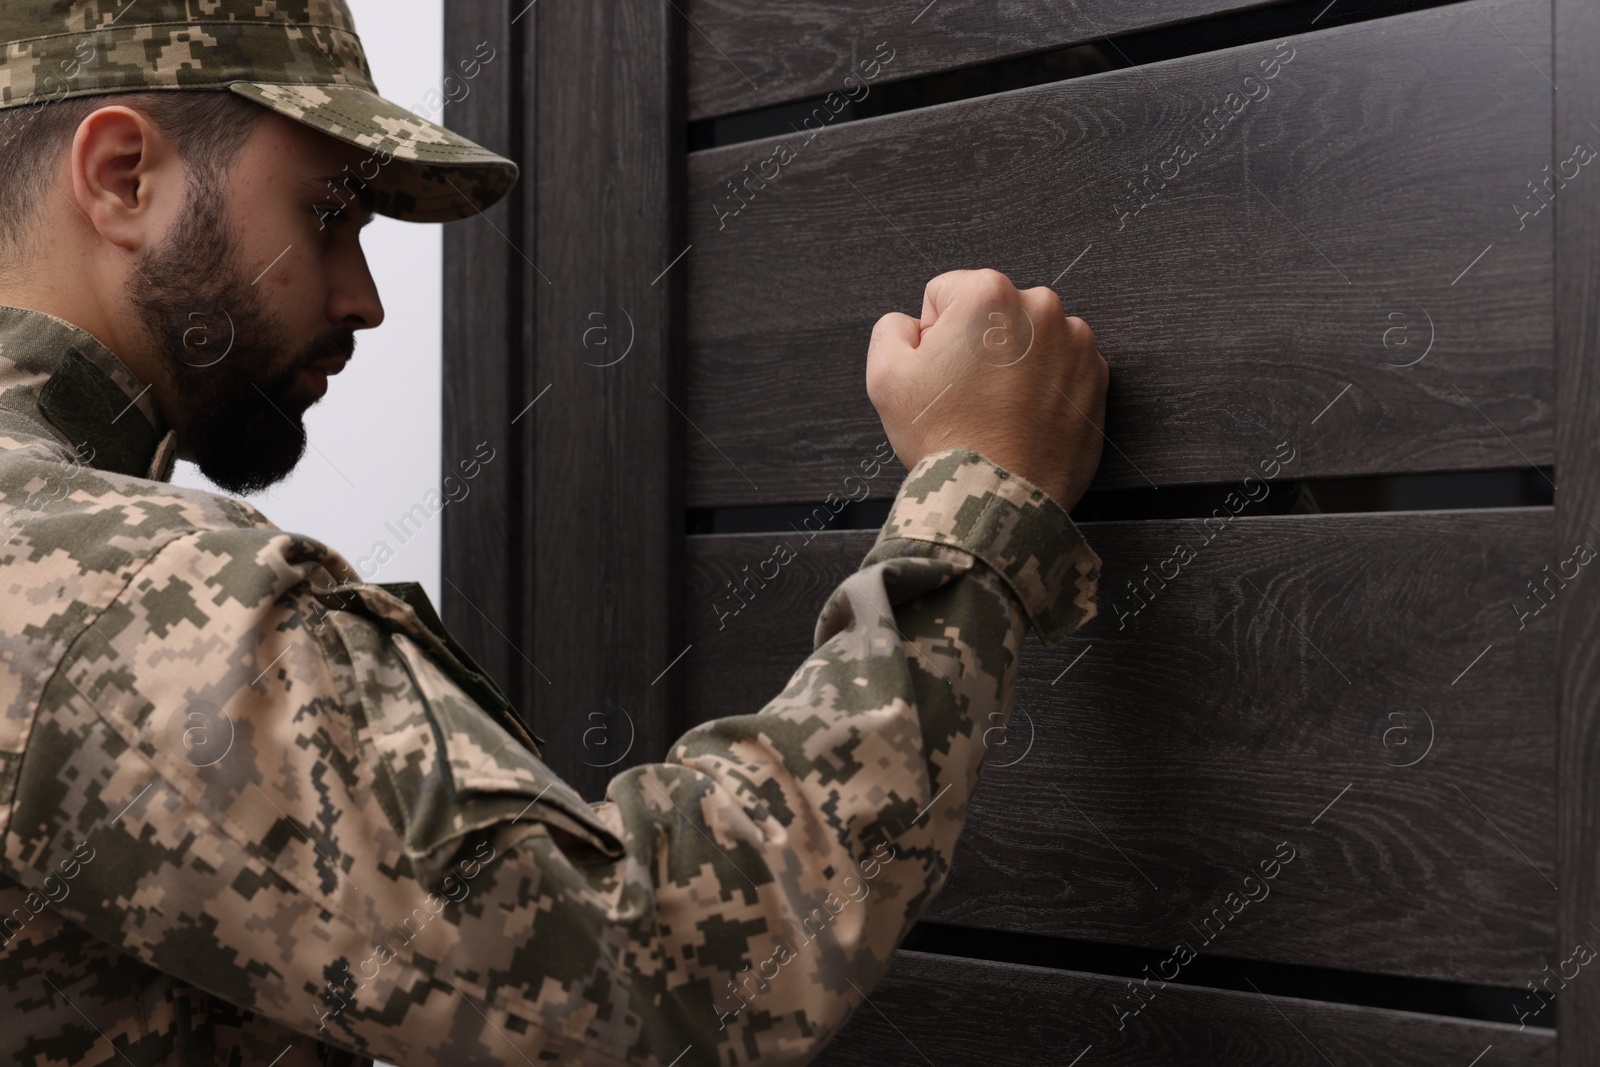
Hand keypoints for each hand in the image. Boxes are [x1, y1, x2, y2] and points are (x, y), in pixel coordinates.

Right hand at [865, 268, 1108, 510]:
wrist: (999, 497)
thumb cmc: (944, 437)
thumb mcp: (886, 376)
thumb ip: (892, 328)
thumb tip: (913, 323)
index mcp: (989, 294)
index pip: (944, 294)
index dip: (932, 336)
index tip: (940, 374)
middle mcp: (1041, 307)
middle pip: (991, 314)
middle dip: (976, 345)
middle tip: (966, 395)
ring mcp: (1076, 343)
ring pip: (1028, 340)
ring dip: (1013, 364)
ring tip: (996, 410)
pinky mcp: (1096, 379)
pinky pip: (1059, 369)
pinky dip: (1043, 387)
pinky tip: (1023, 419)